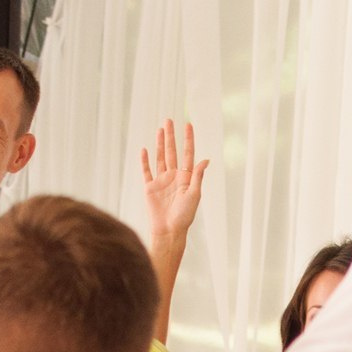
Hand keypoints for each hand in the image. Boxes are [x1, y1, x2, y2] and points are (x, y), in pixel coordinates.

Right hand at [140, 120, 209, 243]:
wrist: (168, 230)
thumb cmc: (184, 216)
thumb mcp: (194, 195)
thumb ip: (198, 176)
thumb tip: (206, 159)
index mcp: (186, 178)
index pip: (187, 154)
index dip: (188, 139)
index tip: (188, 125)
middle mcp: (174, 176)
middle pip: (172, 152)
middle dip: (171, 136)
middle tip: (169, 120)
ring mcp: (161, 181)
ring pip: (160, 157)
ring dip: (160, 143)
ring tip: (160, 129)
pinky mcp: (150, 187)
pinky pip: (146, 171)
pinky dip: (145, 160)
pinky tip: (145, 149)